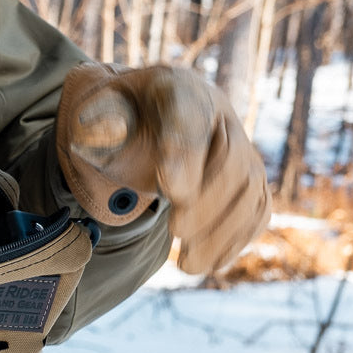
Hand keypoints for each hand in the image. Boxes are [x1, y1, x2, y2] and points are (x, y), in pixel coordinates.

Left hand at [56, 63, 271, 274]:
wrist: (139, 118)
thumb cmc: (116, 117)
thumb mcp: (95, 113)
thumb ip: (97, 124)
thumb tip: (103, 132)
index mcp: (176, 88)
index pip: (187, 112)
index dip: (184, 151)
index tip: (173, 193)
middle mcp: (217, 112)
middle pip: (230, 155)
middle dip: (208, 200)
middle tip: (178, 233)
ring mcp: (237, 143)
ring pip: (249, 185)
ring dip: (224, 229)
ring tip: (189, 264)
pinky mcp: (245, 174)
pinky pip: (256, 205)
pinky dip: (239, 236)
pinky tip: (214, 263)